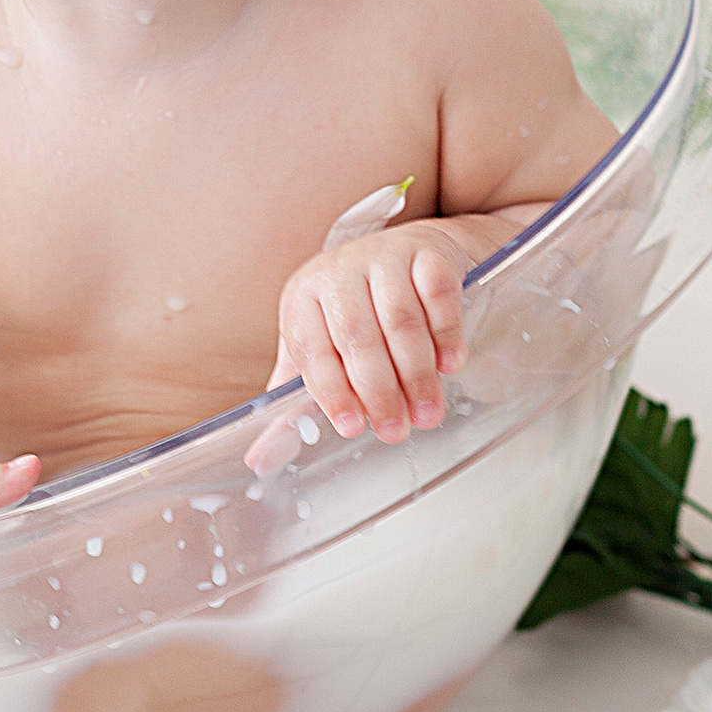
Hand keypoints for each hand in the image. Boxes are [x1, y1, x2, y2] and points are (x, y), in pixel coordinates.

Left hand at [267, 227, 466, 444]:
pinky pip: (437, 293)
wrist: (412, 253)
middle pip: (356, 335)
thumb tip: (260, 461)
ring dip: (416, 372)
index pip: (312, 348)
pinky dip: (446, 332)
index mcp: (303, 297)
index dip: (331, 391)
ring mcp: (384, 255)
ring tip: (426, 412)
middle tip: (396, 430)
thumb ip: (294, 406)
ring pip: (400, 318)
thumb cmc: (361, 312)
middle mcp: (338, 271)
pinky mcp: (426, 250)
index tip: (351, 427)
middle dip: (378, 390)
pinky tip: (451, 365)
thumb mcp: (323, 350)